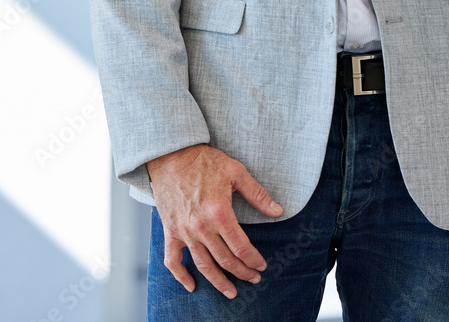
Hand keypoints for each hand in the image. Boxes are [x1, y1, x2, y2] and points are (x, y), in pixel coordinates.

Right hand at [147, 143, 282, 298]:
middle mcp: (201, 227)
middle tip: (253, 278)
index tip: (261, 265)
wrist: (172, 156)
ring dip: (218, 282)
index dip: (253, 259)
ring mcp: (184, 231)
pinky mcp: (170, 231)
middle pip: (225, 259)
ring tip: (231, 292)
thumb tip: (278, 210)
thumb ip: (257, 194)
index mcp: (220, 212)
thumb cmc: (204, 161)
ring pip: (203, 265)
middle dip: (242, 272)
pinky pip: (173, 260)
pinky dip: (181, 276)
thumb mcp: (236, 172)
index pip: (241, 246)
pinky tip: (192, 285)